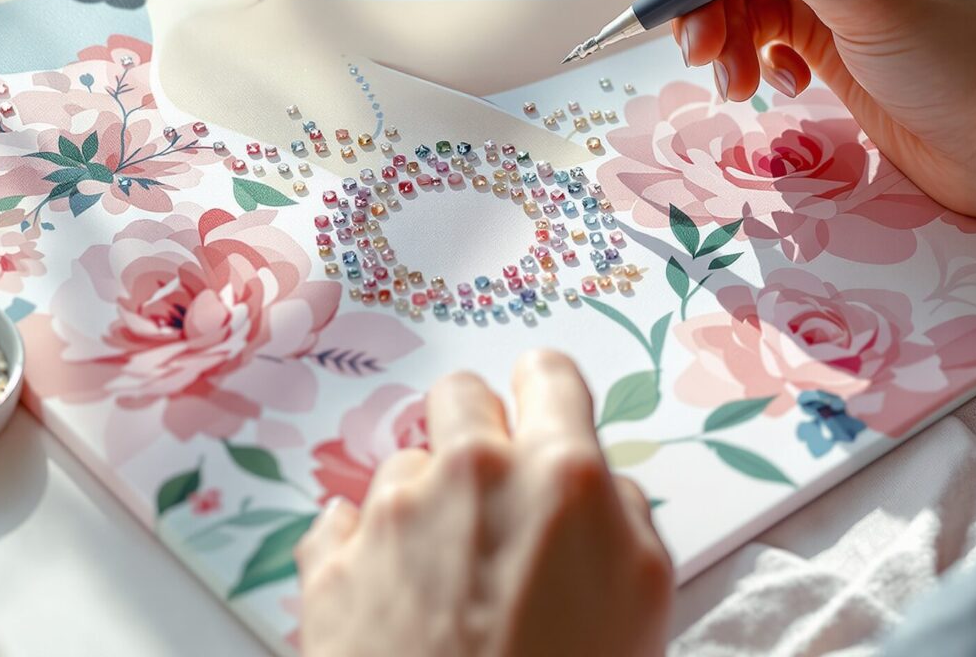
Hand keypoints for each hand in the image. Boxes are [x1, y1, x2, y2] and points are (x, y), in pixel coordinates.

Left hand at [295, 352, 671, 656]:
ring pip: (403, 468)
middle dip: (478, 438)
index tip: (544, 425)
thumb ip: (620, 515)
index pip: (548, 373)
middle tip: (494, 503)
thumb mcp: (645, 599)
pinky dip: (362, 551)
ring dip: (423, 507)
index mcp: (559, 474)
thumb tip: (595, 485)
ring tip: (447, 584)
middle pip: (461, 398)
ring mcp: (388, 515)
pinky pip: (339, 524)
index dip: (548, 400)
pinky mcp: (329, 564)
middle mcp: (468, 473)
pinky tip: (391, 601)